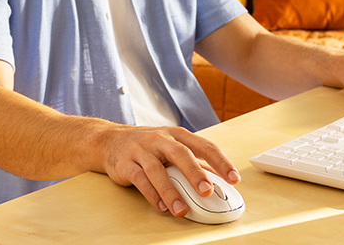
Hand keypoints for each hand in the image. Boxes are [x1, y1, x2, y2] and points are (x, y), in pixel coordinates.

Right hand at [100, 125, 239, 217]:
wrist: (110, 141)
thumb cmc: (147, 146)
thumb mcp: (171, 147)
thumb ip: (193, 162)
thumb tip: (218, 179)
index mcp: (176, 135)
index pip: (203, 145)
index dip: (220, 162)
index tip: (234, 178)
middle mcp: (159, 139)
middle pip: (180, 154)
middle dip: (195, 173)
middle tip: (207, 191)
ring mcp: (141, 150)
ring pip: (157, 170)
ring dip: (171, 191)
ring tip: (181, 209)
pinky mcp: (126, 163)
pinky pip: (140, 179)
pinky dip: (151, 194)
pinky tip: (161, 206)